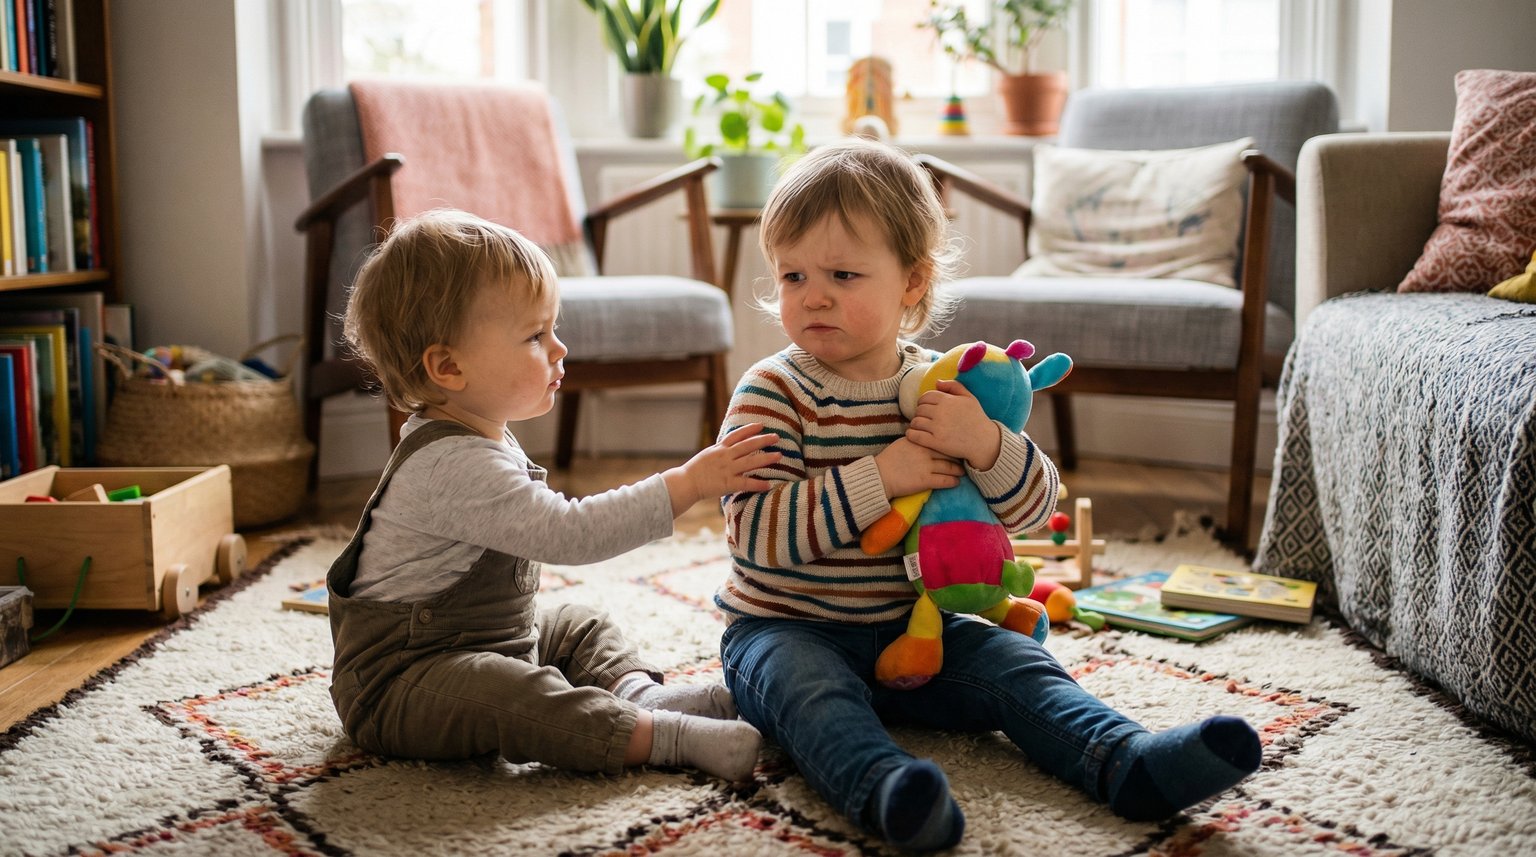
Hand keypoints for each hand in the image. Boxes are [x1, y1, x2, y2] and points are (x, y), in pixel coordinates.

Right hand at [664, 423, 781, 515]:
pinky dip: (758, 484)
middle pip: (748, 445)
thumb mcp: (707, 454)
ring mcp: (727, 469)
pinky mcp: (728, 483)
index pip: (737, 435)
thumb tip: (730, 446)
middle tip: (776, 437)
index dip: (750, 429)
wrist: (685, 483)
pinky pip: (746, 483)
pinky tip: (769, 484)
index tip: (761, 425)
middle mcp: (725, 456)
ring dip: (766, 458)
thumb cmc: (695, 471)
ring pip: (750, 462)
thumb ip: (720, 450)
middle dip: (763, 440)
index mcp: (719, 448)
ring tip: (779, 456)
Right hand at [874, 436, 963, 497]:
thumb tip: (929, 436)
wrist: (880, 475)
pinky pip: (945, 480)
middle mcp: (925, 451)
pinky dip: (953, 481)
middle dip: (958, 455)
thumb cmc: (889, 459)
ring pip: (950, 467)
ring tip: (962, 471)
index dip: (951, 443)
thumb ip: (918, 439)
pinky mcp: (925, 480)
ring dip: (959, 470)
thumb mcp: (903, 442)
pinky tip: (956, 482)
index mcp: (920, 440)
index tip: (957, 446)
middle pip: (948, 452)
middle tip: (964, 458)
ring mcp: (926, 466)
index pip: (941, 439)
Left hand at [905, 379, 1002, 469]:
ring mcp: (938, 428)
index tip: (926, 407)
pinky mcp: (936, 442)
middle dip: (920, 413)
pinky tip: (914, 435)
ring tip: (920, 427)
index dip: (923, 401)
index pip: (925, 397)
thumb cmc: (976, 418)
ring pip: (915, 422)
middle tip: (925, 418)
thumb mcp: (969, 398)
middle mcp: (941, 412)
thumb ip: (954, 386)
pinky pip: (915, 436)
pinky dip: (911, 434)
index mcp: (948, 400)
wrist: (984, 441)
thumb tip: (936, 382)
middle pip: (919, 409)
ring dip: (915, 424)